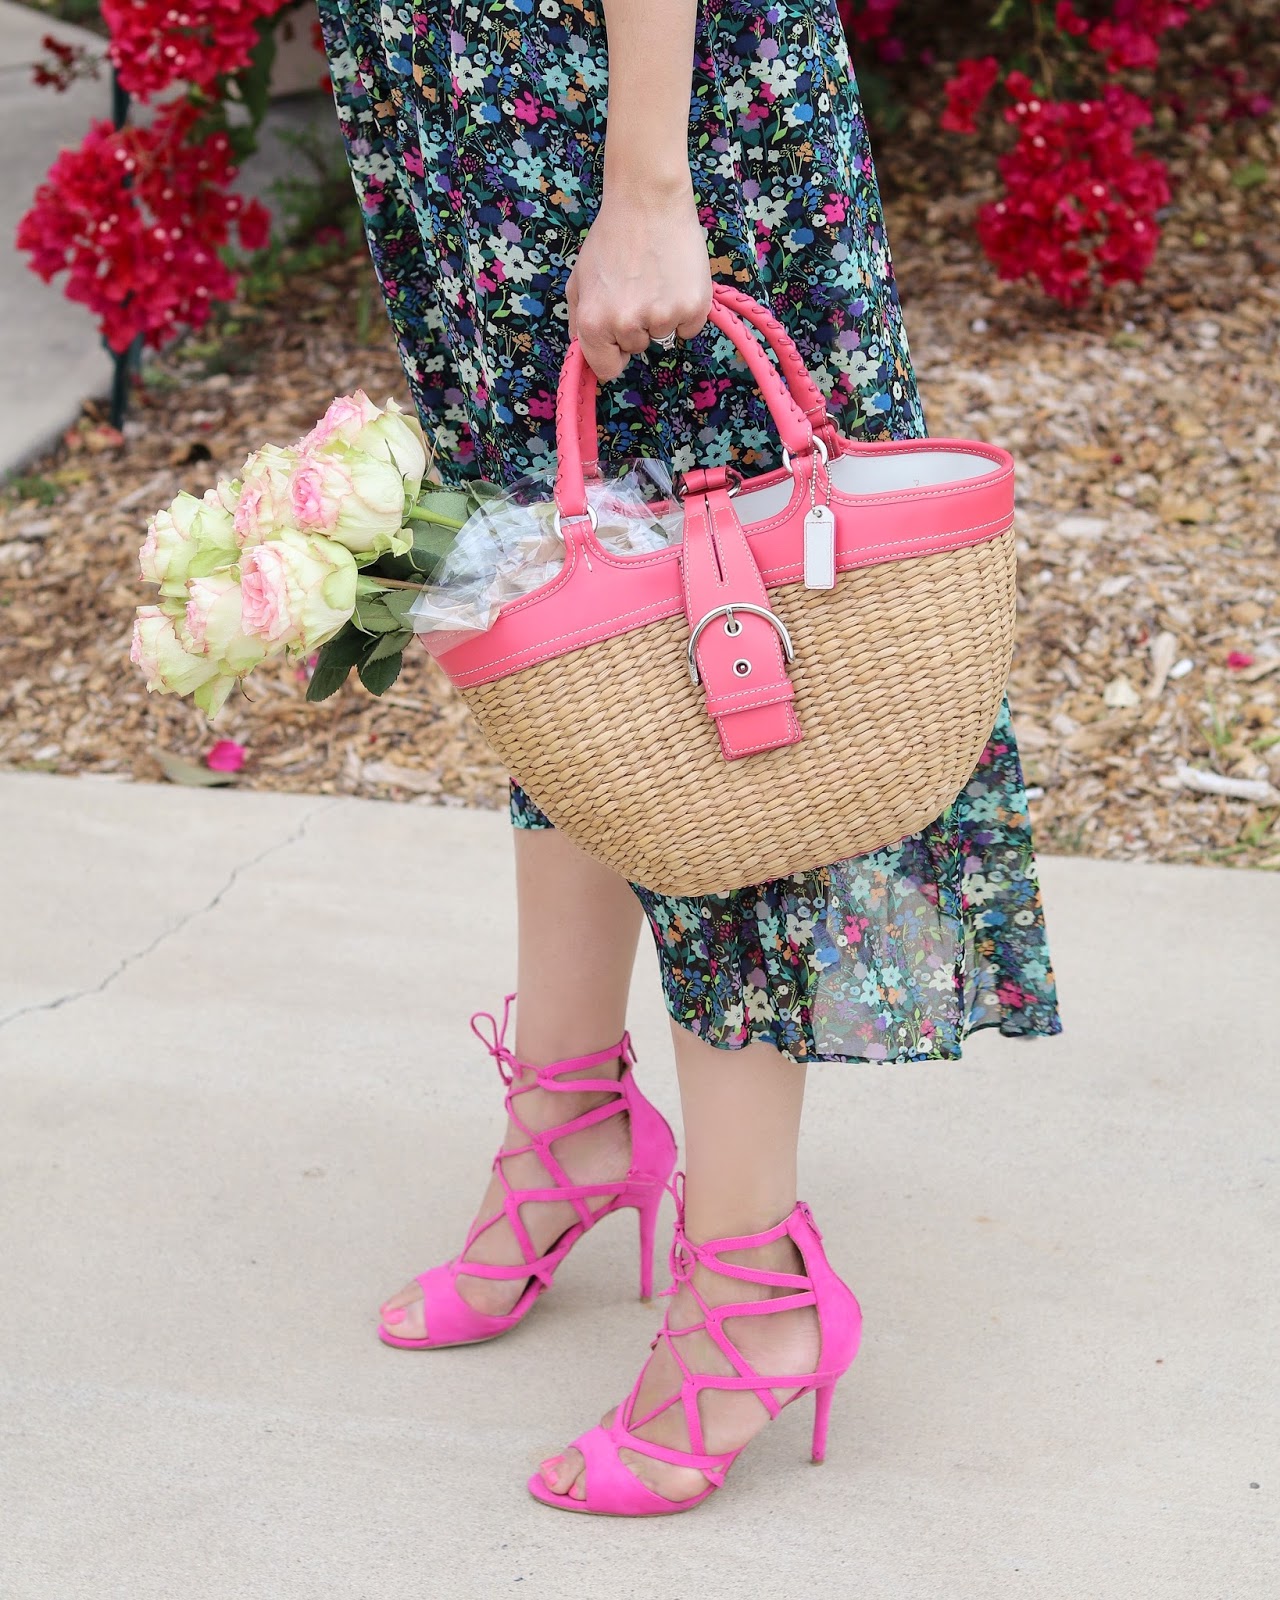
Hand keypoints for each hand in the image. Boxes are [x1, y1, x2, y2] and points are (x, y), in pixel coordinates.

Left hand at [567, 184, 712, 381]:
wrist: (648, 201)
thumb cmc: (612, 237)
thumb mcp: (579, 279)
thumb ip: (578, 322)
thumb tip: (585, 356)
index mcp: (594, 323)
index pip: (607, 370)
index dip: (613, 351)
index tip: (618, 334)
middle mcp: (627, 325)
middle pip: (637, 349)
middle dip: (637, 327)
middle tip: (638, 287)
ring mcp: (662, 317)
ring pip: (663, 337)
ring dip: (661, 316)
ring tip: (656, 279)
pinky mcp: (693, 307)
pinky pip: (689, 328)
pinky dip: (685, 310)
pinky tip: (675, 280)